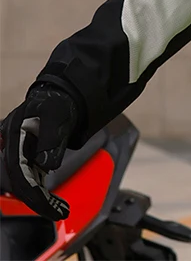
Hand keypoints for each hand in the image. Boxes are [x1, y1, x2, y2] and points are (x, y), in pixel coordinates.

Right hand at [0, 83, 79, 220]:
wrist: (58, 98)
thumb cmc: (55, 103)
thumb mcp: (56, 113)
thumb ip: (52, 136)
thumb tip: (46, 164)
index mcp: (13, 136)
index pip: (17, 170)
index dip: (30, 191)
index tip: (46, 205)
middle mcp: (10, 148)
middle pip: (17, 181)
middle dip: (37, 200)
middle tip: (59, 211)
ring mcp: (17, 155)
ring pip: (23, 184)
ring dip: (40, 200)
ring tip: (60, 209)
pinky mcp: (26, 160)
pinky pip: (31, 180)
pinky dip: (41, 193)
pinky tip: (54, 202)